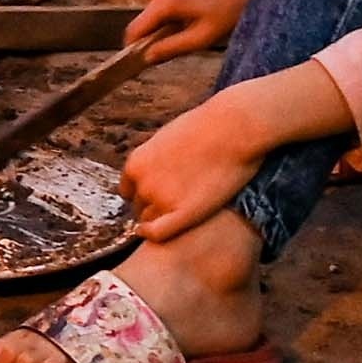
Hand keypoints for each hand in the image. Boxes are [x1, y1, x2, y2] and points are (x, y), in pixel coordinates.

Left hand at [116, 91, 271, 243]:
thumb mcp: (170, 137)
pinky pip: (158, 234)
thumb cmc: (209, 126)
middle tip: (175, 207)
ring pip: (149, 221)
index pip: (128, 190)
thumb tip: (160, 169)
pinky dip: (156, 236)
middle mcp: (142, 183)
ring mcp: (160, 199)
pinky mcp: (183, 213)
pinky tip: (169, 237)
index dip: (143, 195)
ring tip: (182, 217)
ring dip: (162, 220)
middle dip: (153, 208)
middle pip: (138, 208)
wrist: (232, 128)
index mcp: (136, 162)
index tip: (158, 197)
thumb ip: (158, 158)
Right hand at [123, 0, 255, 63]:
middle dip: (153, 43)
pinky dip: (172, 25)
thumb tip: (147, 58)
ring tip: (192, 38)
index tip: (141, 67)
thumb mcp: (201, 37)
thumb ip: (171, 48)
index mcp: (163, 4)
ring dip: (164, 34)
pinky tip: (194, 26)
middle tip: (178, 54)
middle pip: (142, 27)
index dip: (133, 50)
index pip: (133, 32)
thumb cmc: (227, 10)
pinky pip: (162, 15)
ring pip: (153, 22)